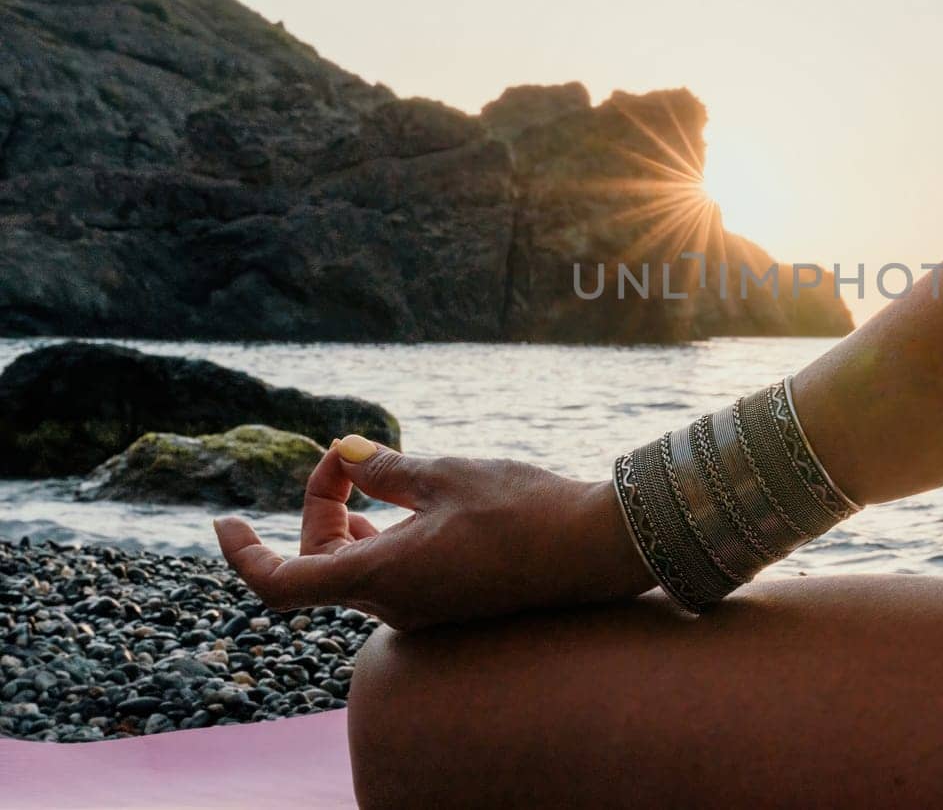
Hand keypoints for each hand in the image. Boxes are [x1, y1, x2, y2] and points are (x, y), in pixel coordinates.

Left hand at [213, 437, 657, 629]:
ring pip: (358, 571)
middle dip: (318, 508)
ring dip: (351, 524)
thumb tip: (347, 454)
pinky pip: (394, 576)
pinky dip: (383, 538)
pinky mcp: (453, 604)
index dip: (242, 555)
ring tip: (368, 473)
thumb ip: (387, 468)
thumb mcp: (448, 474)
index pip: (280, 583)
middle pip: (320, 566)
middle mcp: (396, 605)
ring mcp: (426, 609)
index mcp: (383, 576)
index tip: (225, 520)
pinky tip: (408, 503)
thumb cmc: (525, 509)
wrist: (596, 547)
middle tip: (347, 456)